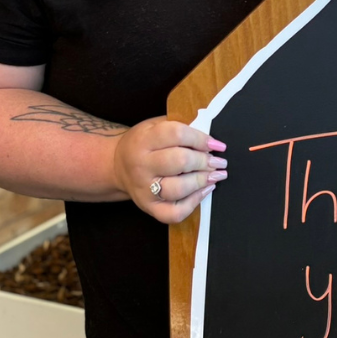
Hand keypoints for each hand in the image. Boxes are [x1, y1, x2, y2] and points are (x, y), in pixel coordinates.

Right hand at [112, 116, 227, 223]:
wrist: (117, 166)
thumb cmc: (144, 143)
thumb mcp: (155, 125)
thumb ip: (179, 127)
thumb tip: (210, 137)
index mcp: (144, 139)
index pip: (177, 135)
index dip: (201, 139)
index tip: (217, 145)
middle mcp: (141, 164)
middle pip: (180, 162)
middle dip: (205, 161)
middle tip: (219, 162)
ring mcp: (143, 188)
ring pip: (178, 188)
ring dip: (202, 181)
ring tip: (216, 175)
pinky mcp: (148, 207)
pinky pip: (174, 212)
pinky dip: (193, 203)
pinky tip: (205, 190)